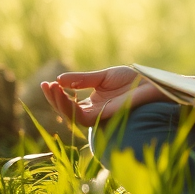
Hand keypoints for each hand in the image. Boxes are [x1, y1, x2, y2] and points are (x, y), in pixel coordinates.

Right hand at [40, 67, 163, 127]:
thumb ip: (82, 80)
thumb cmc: (130, 80)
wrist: (149, 83)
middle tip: (45, 85)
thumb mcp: (102, 77)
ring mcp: (98, 115)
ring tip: (52, 88)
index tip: (47, 83)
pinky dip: (71, 107)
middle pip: (67, 110)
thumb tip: (59, 79)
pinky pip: (82, 117)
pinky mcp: (103, 117)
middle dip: (54, 99)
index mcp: (93, 103)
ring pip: (71, 115)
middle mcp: (93, 111)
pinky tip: (64, 95)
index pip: (69, 102)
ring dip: (59, 103)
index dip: (57, 94)